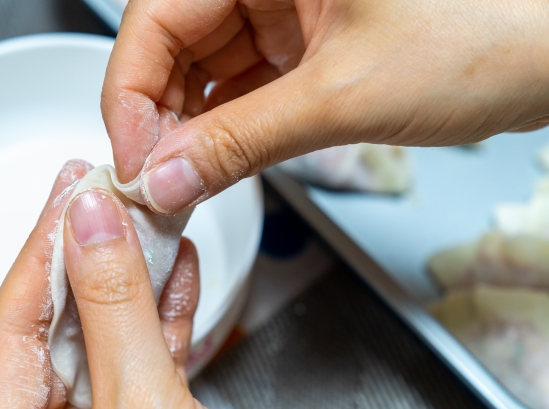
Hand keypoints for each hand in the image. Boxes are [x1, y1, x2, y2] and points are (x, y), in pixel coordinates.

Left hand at [0, 160, 226, 408]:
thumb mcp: (139, 401)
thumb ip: (115, 310)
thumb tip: (95, 225)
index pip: (12, 325)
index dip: (43, 250)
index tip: (72, 192)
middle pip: (63, 320)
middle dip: (95, 252)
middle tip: (109, 191)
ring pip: (111, 329)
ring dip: (139, 273)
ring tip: (150, 217)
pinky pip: (148, 350)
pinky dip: (167, 308)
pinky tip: (179, 265)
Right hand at [101, 0, 548, 213]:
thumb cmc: (487, 34)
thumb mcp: (344, 96)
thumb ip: (243, 142)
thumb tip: (168, 178)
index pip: (156, 17)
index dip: (130, 93)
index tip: (134, 160)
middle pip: (174, 43)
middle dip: (159, 117)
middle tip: (155, 181)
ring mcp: (287, 7)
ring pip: (207, 67)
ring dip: (191, 127)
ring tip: (183, 181)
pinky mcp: (307, 42)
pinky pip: (246, 83)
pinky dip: (229, 125)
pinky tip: (218, 161)